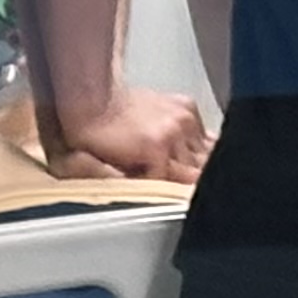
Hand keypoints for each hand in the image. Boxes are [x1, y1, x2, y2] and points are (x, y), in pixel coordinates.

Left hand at [43, 87, 209, 185]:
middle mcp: (176, 132)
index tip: (161, 201)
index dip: (166, 198)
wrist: (92, 96)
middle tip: (173, 189)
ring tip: (181, 173)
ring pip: (206, 154)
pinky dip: (198, 146)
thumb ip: (128, 187)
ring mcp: (184, 118)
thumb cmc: (92, 132)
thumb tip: (148, 201)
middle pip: (197, 172)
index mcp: (156, 149)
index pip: (175, 189)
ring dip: (195, 166)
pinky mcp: (187, 106)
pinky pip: (204, 134)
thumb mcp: (100, 170)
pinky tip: (187, 152)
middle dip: (185, 183)